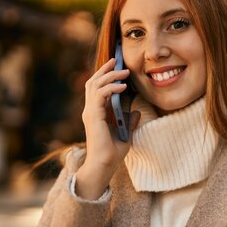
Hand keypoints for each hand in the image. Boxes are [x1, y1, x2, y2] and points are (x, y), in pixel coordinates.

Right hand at [76, 58, 140, 198]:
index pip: (97, 89)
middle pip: (93, 83)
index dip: (105, 76)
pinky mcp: (93, 116)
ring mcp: (90, 113)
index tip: (116, 67)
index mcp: (96, 113)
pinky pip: (100, 95)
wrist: (105, 165)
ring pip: (95, 85)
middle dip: (104, 70)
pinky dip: (110, 88)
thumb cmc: (113, 153)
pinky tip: (122, 86)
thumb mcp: (125, 134)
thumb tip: (136, 112)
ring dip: (109, 76)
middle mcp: (90, 111)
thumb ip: (129, 122)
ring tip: (123, 72)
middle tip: (116, 61)